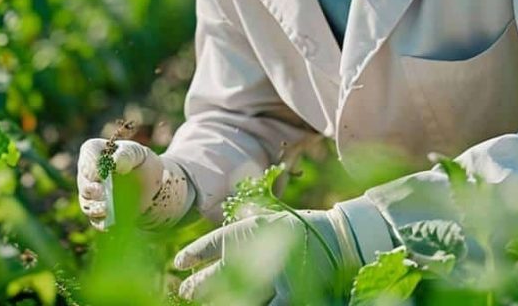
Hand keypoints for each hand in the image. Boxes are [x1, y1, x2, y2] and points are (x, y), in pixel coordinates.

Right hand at [77, 139, 193, 229]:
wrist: (152, 189)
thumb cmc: (142, 165)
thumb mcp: (139, 155)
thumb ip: (127, 154)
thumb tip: (115, 162)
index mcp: (97, 152)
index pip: (88, 152)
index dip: (92, 162)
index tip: (101, 172)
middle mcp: (89, 174)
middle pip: (84, 179)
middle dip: (90, 186)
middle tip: (100, 190)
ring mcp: (91, 195)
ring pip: (87, 202)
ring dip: (94, 206)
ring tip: (106, 208)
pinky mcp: (98, 213)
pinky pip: (96, 220)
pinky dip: (102, 222)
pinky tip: (110, 223)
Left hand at [173, 208, 360, 302]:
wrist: (338, 238)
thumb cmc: (302, 229)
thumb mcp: (268, 220)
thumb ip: (245, 225)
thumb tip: (220, 228)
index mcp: (248, 232)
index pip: (210, 244)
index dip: (192, 254)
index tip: (178, 263)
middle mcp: (255, 254)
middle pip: (216, 276)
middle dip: (197, 286)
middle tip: (184, 292)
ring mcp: (271, 277)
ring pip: (235, 296)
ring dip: (217, 299)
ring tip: (201, 302)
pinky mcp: (289, 294)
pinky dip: (245, 304)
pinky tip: (234, 304)